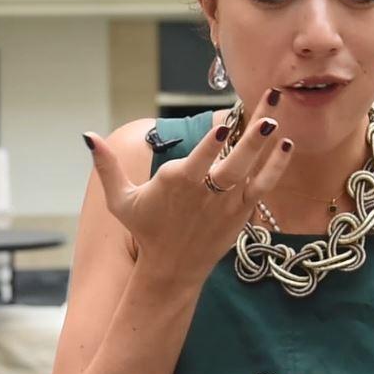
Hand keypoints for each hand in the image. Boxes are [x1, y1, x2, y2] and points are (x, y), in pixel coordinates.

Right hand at [83, 89, 293, 285]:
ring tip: (278, 114)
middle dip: (252, 132)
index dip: (212, 142)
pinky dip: (275, 166)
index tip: (224, 123)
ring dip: (266, 142)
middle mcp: (206, 193)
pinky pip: (263, 185)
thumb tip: (87, 135)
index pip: (198, 159)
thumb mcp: (120, 200)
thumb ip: (107, 167)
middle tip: (268, 105)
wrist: (172, 269)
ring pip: (252, 169)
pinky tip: (286, 144)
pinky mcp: (242, 212)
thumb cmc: (146, 229)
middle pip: (234, 160)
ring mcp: (228, 203)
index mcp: (177, 184)